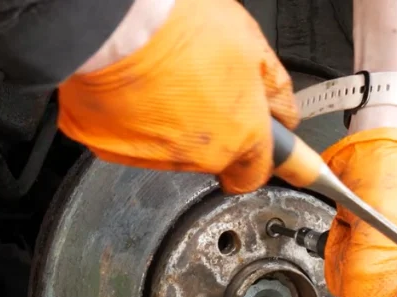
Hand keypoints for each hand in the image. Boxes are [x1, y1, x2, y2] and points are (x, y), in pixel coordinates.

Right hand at [56, 0, 298, 193]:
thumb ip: (274, 86)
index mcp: (241, 134)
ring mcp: (153, 157)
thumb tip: (285, 112)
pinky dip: (130, 120)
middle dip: (210, 128)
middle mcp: (199, 156)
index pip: (256, 173)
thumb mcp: (250, 42)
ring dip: (169, 123)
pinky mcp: (112, 149)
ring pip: (169, 149)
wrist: (114, 24)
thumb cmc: (179, 25)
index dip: (258, 161)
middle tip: (198, 86)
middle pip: (212, 155)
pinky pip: (127, 138)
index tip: (264, 164)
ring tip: (161, 79)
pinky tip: (131, 88)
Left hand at [322, 128, 396, 296]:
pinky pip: (351, 273)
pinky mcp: (376, 254)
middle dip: (364, 283)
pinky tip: (352, 234)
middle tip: (372, 252)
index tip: (393, 275)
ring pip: (362, 293)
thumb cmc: (392, 201)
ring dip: (349, 266)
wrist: (371, 159)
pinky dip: (343, 254)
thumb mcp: (374, 273)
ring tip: (361, 239)